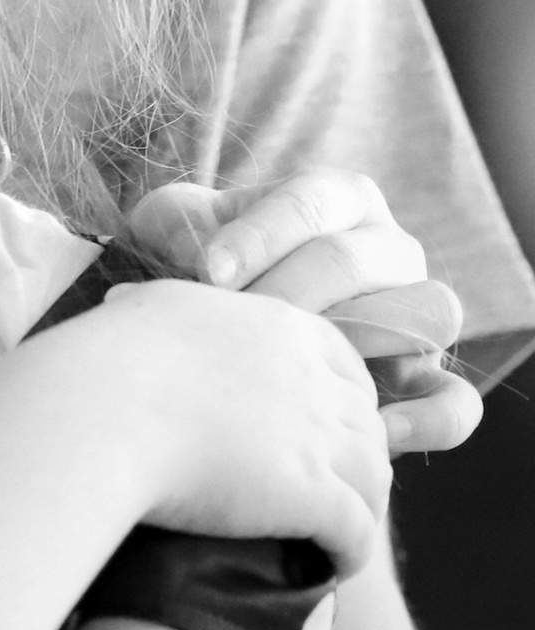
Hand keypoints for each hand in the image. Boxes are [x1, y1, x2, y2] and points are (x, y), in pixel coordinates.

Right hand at [79, 280, 392, 577]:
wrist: (100, 409)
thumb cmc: (106, 360)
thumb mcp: (152, 311)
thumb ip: (178, 314)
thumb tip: (143, 312)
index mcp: (281, 326)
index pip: (344, 366)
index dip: (338, 403)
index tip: (314, 431)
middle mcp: (314, 378)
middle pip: (365, 425)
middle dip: (353, 460)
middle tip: (326, 491)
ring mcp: (319, 437)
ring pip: (373, 480)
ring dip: (360, 509)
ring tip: (331, 536)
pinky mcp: (314, 495)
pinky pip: (358, 532)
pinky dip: (350, 553)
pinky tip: (328, 567)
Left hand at [126, 171, 476, 454]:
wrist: (210, 336)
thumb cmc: (194, 268)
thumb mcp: (174, 229)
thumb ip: (179, 223)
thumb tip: (197, 251)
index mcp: (338, 198)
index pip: (313, 200)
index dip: (259, 234)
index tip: (208, 272)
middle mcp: (387, 249)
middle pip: (357, 260)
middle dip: (288, 292)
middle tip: (235, 323)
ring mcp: (414, 314)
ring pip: (424, 314)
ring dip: (355, 341)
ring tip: (293, 368)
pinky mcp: (424, 380)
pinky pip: (455, 398)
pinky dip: (430, 417)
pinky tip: (375, 431)